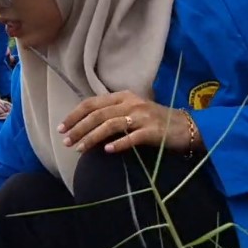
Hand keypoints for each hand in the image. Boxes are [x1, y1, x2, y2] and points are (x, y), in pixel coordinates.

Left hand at [58, 91, 196, 154]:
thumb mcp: (133, 110)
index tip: (62, 127)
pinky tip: (106, 151)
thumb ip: (112, 113)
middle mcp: (131, 103)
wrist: (186, 127)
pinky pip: (132, 137)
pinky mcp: (153, 131)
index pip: (92, 103)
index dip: (75, 115)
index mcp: (124, 96)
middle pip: (98, 114)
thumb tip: (86, 125)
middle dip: (78, 128)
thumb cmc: (155, 121)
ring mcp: (142, 117)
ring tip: (79, 149)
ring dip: (92, 137)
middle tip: (66, 141)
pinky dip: (118, 144)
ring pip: (110, 125)